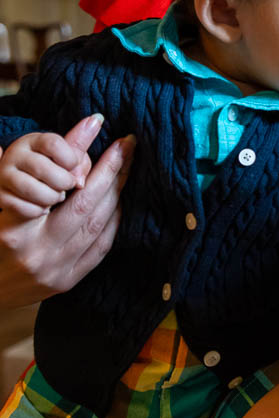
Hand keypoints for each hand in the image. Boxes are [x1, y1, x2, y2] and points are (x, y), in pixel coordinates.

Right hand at [0, 114, 134, 307]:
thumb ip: (1, 175)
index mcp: (14, 231)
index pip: (53, 190)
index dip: (82, 162)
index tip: (102, 135)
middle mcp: (37, 252)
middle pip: (84, 206)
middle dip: (110, 173)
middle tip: (127, 147)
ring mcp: (56, 271)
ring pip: (97, 226)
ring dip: (116, 194)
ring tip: (126, 167)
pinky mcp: (69, 282)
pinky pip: (101, 247)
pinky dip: (113, 221)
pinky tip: (118, 200)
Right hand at [0, 123, 99, 219]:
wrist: (23, 192)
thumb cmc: (52, 171)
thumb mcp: (66, 157)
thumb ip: (80, 146)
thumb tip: (97, 120)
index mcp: (33, 140)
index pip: (53, 144)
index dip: (70, 159)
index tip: (73, 166)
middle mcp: (15, 155)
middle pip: (45, 169)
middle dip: (64, 182)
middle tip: (67, 185)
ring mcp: (4, 176)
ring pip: (35, 191)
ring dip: (53, 198)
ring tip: (55, 196)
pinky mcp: (1, 196)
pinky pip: (27, 208)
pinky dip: (40, 211)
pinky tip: (41, 206)